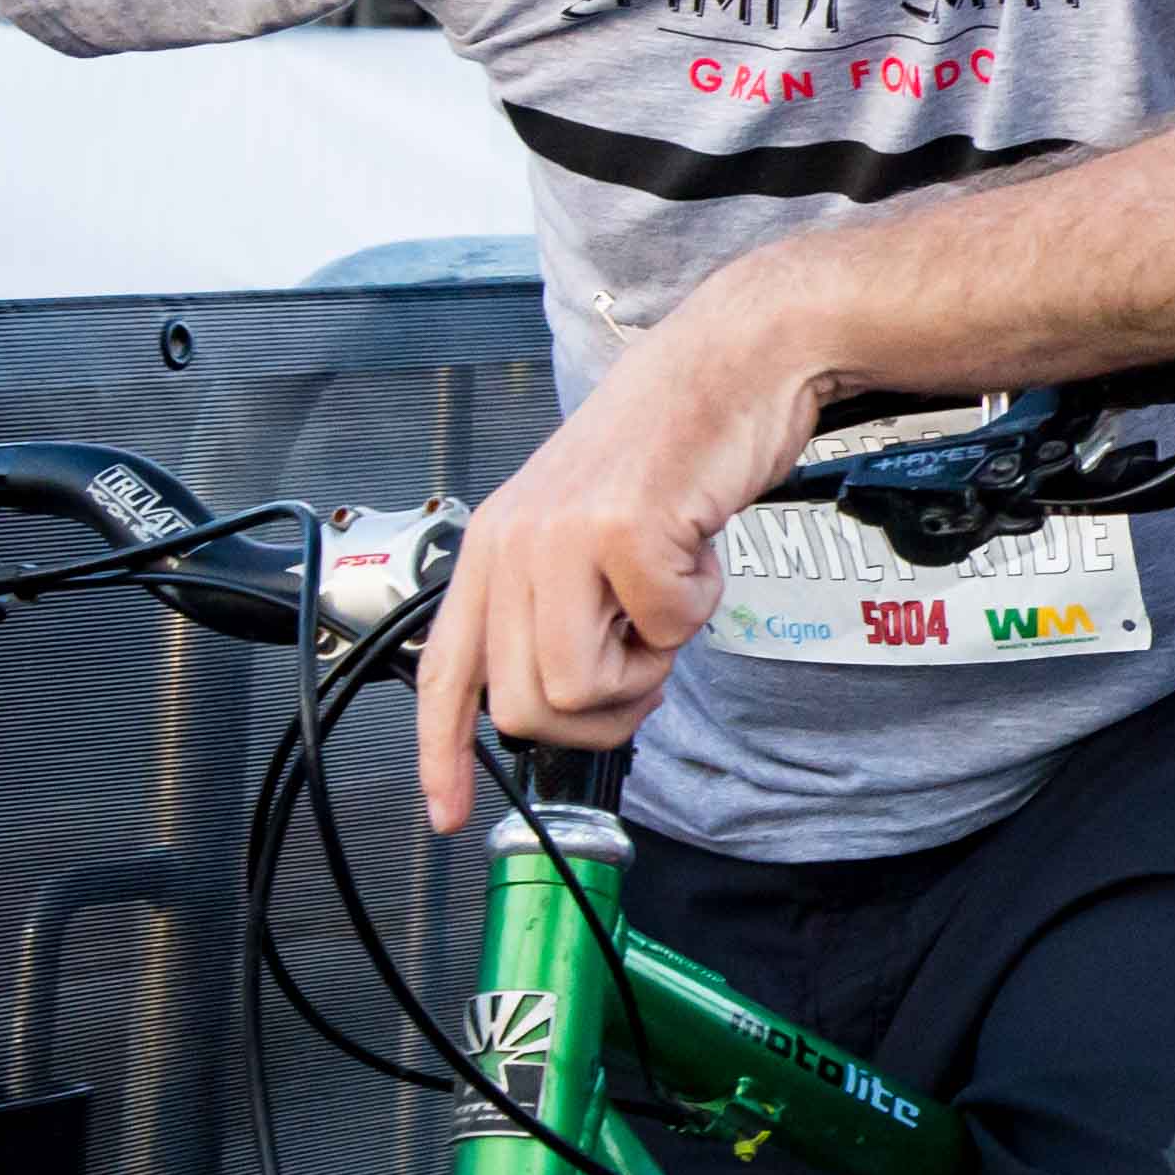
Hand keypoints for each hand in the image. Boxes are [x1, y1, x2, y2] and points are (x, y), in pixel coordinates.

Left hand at [407, 290, 823, 828]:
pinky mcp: (620, 531)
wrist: (732, 362)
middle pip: (526, 707)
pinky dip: (698, 606)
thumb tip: (573, 698)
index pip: (444, 673)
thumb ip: (565, 604)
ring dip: (649, 661)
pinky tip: (697, 550)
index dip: (442, 754)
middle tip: (647, 654)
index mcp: (494, 547)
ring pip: (580, 687)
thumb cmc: (676, 444)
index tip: (446, 813)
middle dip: (600, 709)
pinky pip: (663, 630)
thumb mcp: (589, 528)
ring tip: (669, 593)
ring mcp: (559, 538)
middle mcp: (510, 544)